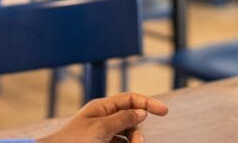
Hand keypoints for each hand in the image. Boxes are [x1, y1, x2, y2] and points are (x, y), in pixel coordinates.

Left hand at [38, 92, 168, 142]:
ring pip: (127, 136)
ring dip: (133, 142)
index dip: (148, 103)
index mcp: (102, 108)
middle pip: (131, 120)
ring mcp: (102, 135)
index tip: (165, 112)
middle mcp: (103, 119)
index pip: (130, 99)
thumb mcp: (101, 128)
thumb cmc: (73, 142)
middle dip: (138, 132)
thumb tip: (141, 112)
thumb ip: (123, 119)